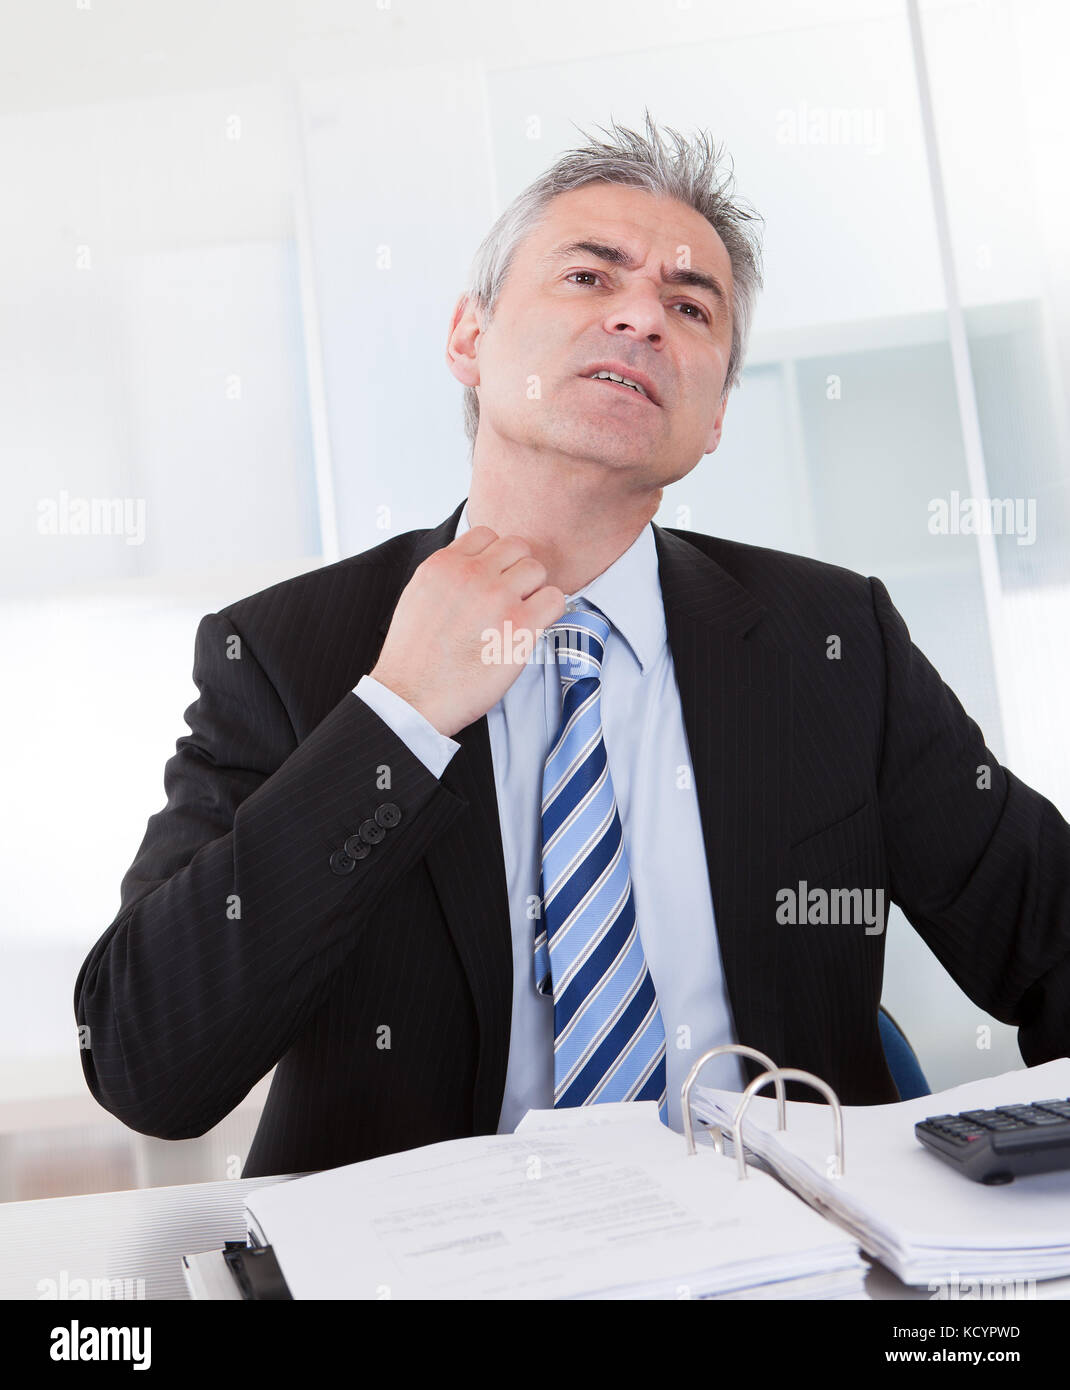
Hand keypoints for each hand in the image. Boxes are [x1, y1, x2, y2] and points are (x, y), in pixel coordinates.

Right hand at [370, 526, 566, 737]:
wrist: (412, 698)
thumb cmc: (413, 659)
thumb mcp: (418, 597)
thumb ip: (447, 575)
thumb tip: (474, 567)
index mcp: (443, 565)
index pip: (487, 534)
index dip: (496, 557)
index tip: (496, 576)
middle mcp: (471, 574)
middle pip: (517, 547)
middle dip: (517, 571)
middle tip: (512, 597)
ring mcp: (497, 598)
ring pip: (538, 570)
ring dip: (534, 591)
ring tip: (520, 615)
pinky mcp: (520, 626)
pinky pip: (555, 600)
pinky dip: (550, 612)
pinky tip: (533, 628)